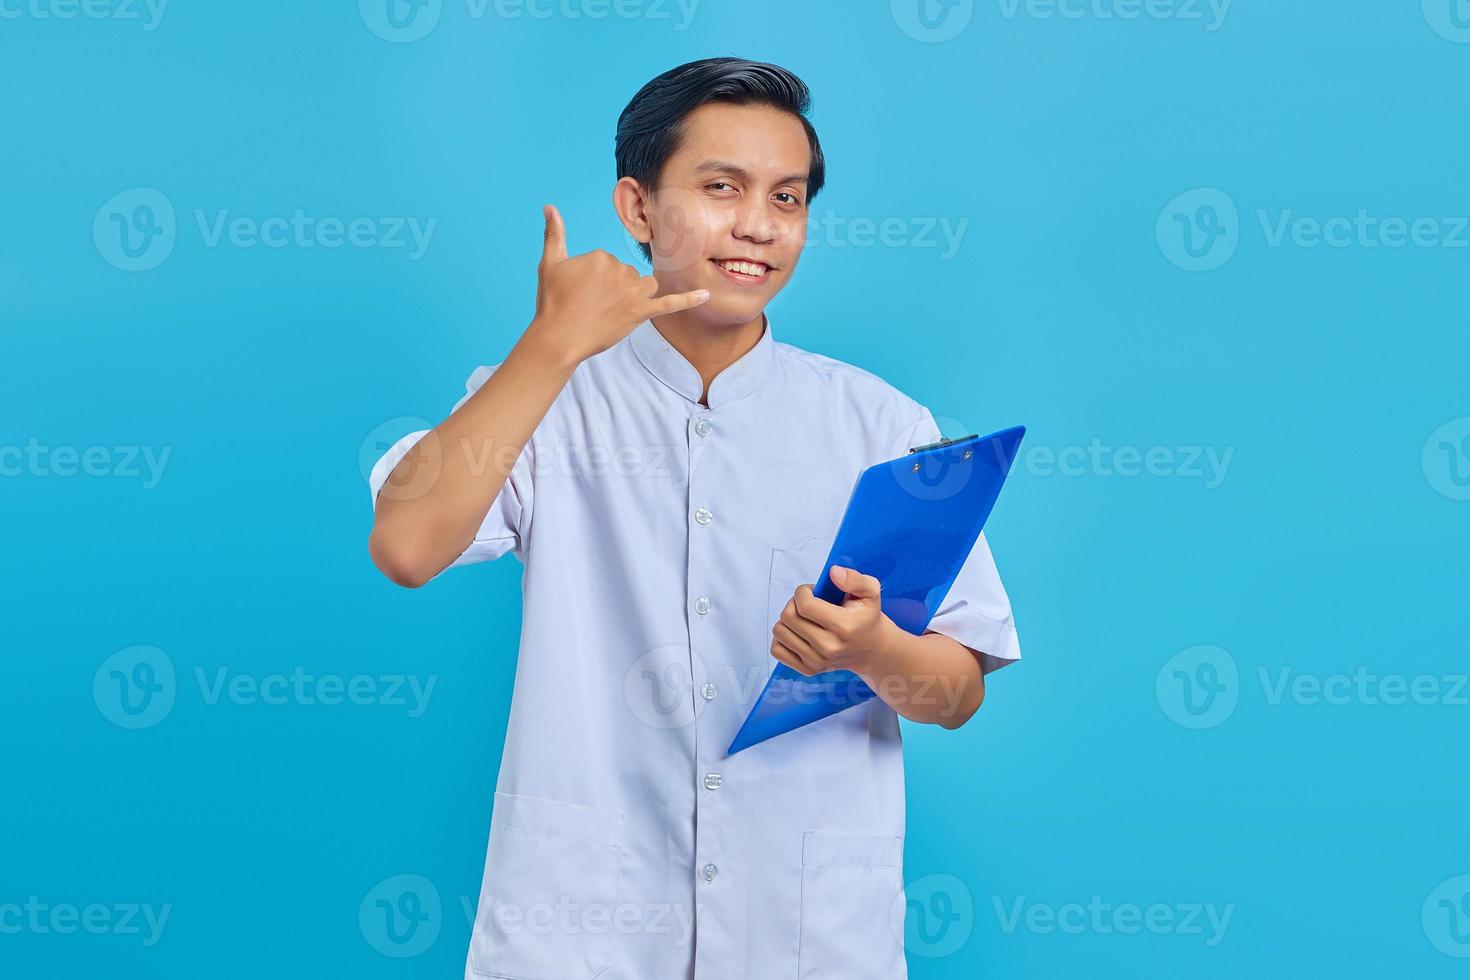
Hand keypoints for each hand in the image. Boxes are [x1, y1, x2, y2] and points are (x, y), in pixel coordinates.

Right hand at [527, 204, 709, 363]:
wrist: (558, 338)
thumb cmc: (552, 302)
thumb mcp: (550, 264)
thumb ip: (554, 233)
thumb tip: (549, 205)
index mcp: (601, 256)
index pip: (608, 262)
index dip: (595, 281)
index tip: (581, 294)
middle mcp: (620, 270)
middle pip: (628, 274)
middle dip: (614, 289)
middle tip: (591, 306)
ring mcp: (632, 293)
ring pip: (645, 285)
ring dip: (635, 295)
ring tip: (613, 310)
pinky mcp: (640, 313)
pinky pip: (669, 303)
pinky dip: (689, 299)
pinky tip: (706, 295)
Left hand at [770, 565, 893, 676]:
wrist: (871, 649)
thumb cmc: (866, 617)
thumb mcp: (871, 592)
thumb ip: (854, 579)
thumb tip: (833, 572)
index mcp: (844, 627)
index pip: (805, 605)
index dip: (802, 592)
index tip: (811, 591)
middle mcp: (829, 647)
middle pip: (788, 617)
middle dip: (794, 603)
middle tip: (807, 603)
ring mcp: (816, 661)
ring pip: (779, 631)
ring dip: (787, 619)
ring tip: (804, 617)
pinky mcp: (807, 669)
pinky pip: (777, 649)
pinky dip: (782, 637)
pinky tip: (797, 632)